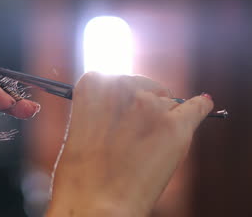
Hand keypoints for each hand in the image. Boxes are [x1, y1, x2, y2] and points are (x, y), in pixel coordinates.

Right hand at [47, 73, 212, 216]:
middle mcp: (122, 86)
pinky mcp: (175, 126)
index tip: (113, 116)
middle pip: (141, 85)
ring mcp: (150, 106)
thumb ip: (98, 110)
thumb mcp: (79, 130)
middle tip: (130, 137)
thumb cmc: (82, 174)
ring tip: (145, 146)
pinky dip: (199, 108)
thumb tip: (119, 105)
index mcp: (93, 84)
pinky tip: (201, 106)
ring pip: (165, 100)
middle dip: (138, 105)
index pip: (111, 79)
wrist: (97, 202)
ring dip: (160, 115)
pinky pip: (196, 107)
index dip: (114, 99)